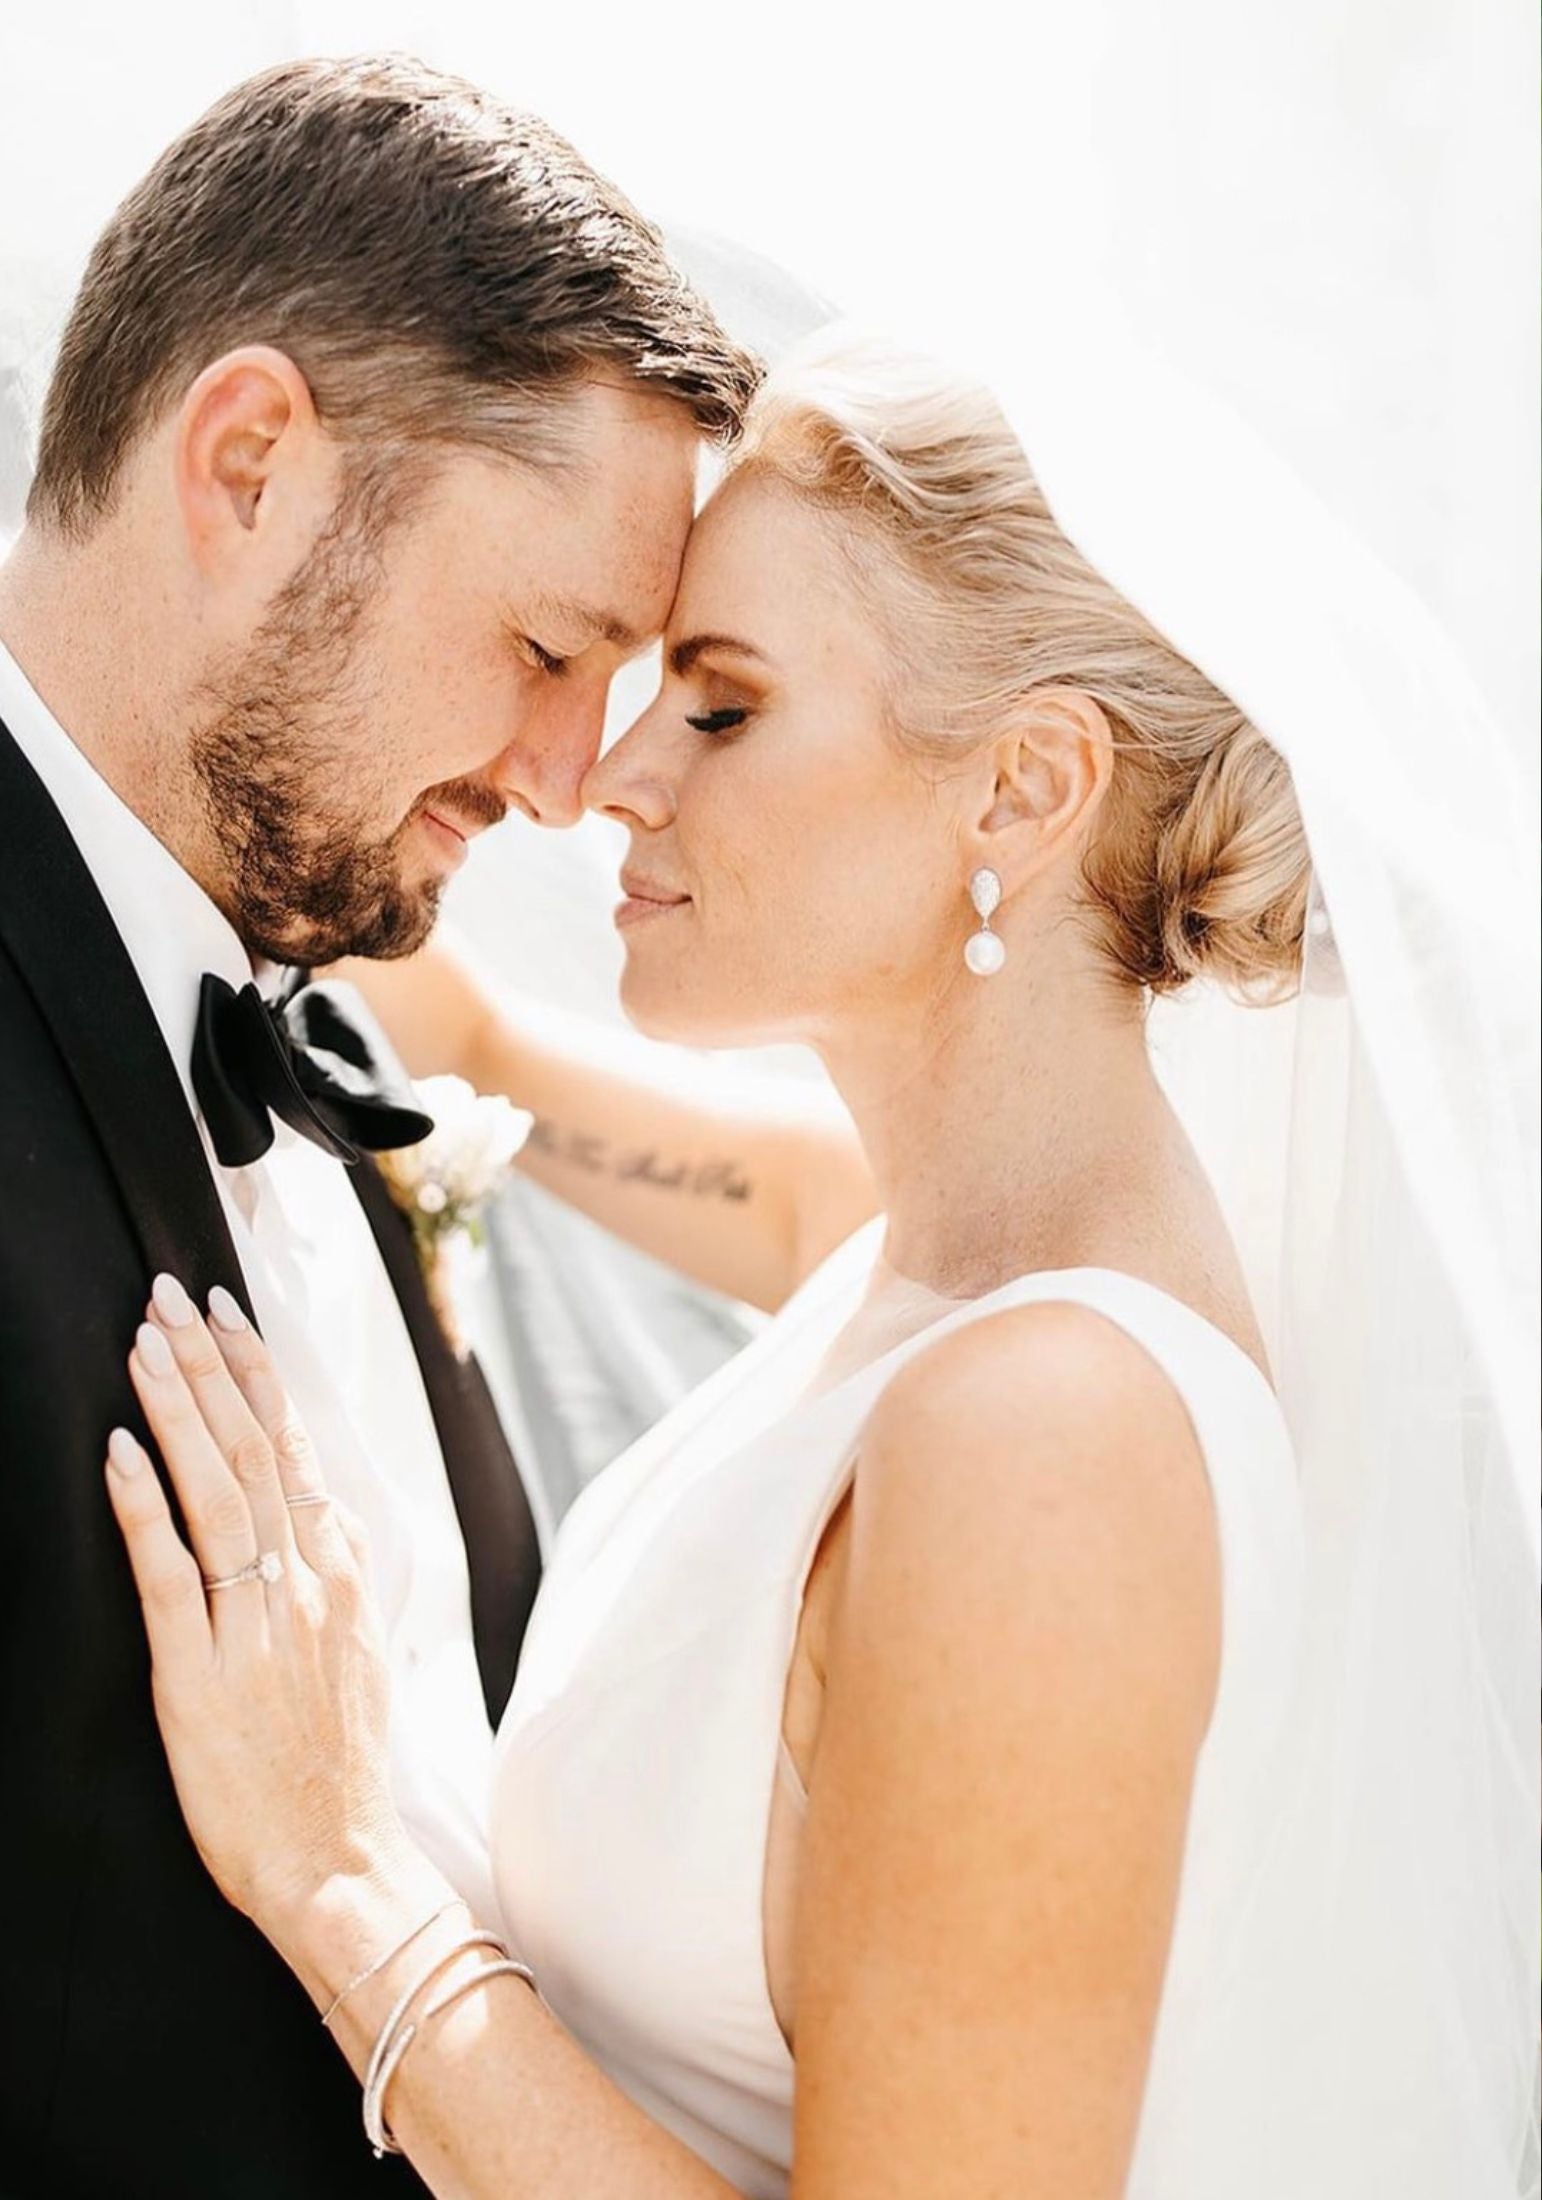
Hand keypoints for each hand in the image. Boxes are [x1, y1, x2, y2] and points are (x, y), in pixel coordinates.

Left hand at [105, 1276, 405, 1941]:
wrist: (344, 1865)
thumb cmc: (343, 1765)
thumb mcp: (358, 1649)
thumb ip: (333, 1570)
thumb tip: (311, 1504)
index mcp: (344, 1573)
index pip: (298, 1445)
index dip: (258, 1371)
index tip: (225, 1313)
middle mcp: (308, 1584)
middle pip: (257, 1448)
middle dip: (211, 1363)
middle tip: (172, 1296)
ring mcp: (256, 1628)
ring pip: (217, 1492)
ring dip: (178, 1409)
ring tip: (143, 1344)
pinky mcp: (200, 1679)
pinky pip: (169, 1576)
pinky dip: (143, 1506)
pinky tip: (119, 1451)